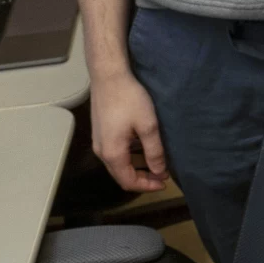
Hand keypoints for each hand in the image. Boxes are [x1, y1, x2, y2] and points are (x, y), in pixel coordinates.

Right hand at [91, 68, 169, 192]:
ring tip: (156, 163)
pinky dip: (130, 156)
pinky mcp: (100, 132)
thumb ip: (154, 151)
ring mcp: (99, 142)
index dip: (147, 186)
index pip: (128, 182)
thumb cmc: (129, 99)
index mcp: (112, 154)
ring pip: (118, 164)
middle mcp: (101, 152)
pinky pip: (115, 152)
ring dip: (136, 167)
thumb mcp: (148, 126)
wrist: (109, 76)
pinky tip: (144, 148)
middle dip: (142, 179)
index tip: (164, 182)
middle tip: (162, 175)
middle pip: (121, 175)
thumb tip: (159, 171)